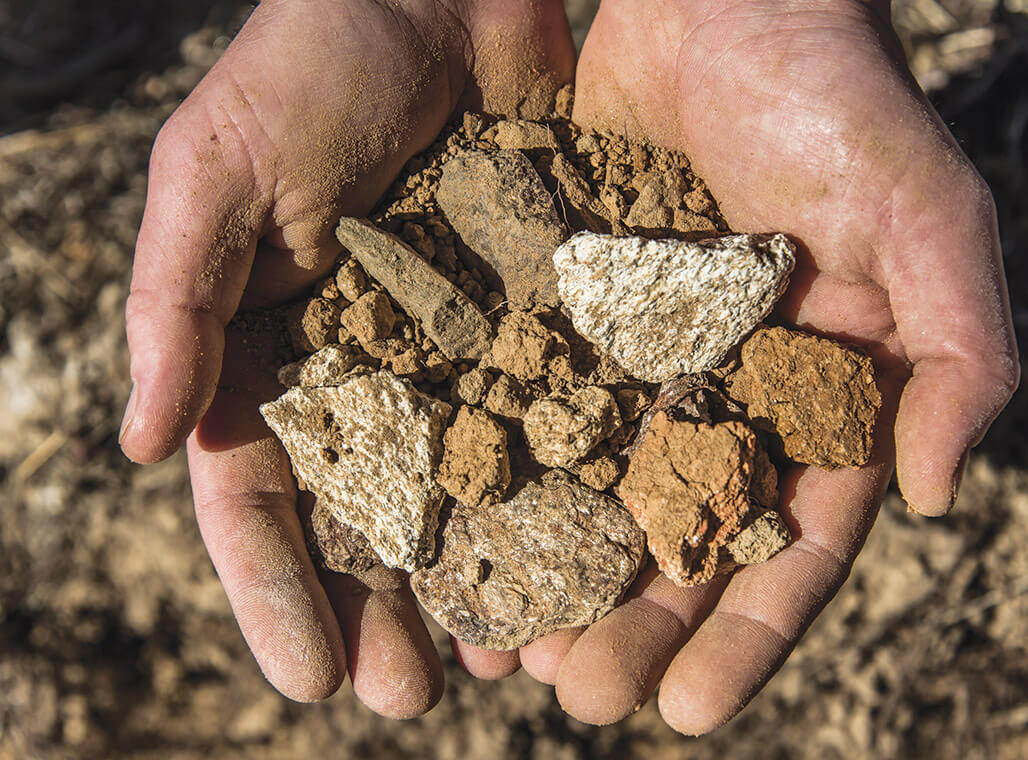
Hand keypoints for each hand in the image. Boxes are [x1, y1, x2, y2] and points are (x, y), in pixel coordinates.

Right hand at [119, 0, 573, 714]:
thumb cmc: (312, 62)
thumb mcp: (219, 172)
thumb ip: (177, 302)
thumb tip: (135, 447)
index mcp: (272, 351)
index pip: (259, 496)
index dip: (277, 591)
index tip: (312, 680)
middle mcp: (367, 371)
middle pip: (368, 520)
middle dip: (384, 612)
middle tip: (412, 699)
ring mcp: (459, 353)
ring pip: (466, 493)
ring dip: (477, 578)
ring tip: (502, 661)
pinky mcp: (540, 321)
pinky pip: (552, 424)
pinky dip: (562, 496)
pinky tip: (585, 558)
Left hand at [514, 0, 1018, 733]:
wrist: (729, 2)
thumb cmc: (842, 100)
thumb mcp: (930, 218)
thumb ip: (956, 354)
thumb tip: (926, 496)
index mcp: (820, 397)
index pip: (789, 538)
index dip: (746, 630)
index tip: (691, 710)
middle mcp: (728, 395)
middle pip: (680, 536)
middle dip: (637, 624)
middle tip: (580, 697)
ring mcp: (641, 361)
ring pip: (594, 491)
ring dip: (557, 573)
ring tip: (504, 647)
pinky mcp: (566, 312)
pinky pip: (527, 407)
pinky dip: (495, 474)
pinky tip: (453, 535)